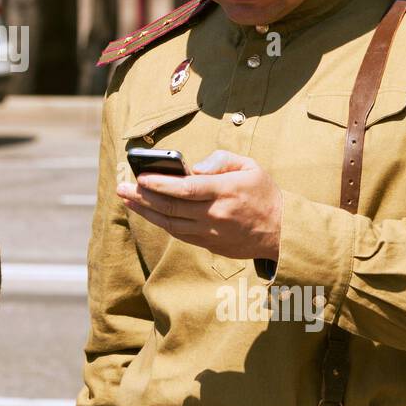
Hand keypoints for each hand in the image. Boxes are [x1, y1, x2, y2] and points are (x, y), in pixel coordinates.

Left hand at [116, 150, 281, 260]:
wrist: (283, 232)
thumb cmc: (264, 194)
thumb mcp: (250, 166)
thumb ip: (221, 160)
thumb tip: (194, 167)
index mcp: (225, 192)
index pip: (186, 188)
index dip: (160, 183)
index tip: (140, 176)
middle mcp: (215, 215)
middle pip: (171, 207)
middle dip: (142, 196)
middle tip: (121, 187)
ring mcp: (211, 233)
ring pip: (170, 223)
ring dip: (145, 211)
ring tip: (127, 199)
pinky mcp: (210, 245)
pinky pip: (179, 234)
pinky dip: (161, 222)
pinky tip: (148, 212)